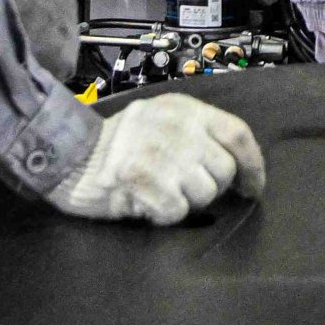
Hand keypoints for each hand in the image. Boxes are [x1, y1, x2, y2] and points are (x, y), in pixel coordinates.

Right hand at [47, 92, 264, 221]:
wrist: (71, 156)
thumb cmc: (122, 145)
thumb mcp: (164, 120)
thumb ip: (199, 133)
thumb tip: (240, 168)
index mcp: (184, 109)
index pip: (237, 134)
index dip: (253, 165)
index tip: (253, 187)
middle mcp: (176, 126)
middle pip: (224, 170)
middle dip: (212, 187)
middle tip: (184, 187)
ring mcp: (159, 151)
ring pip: (205, 194)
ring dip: (187, 201)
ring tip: (162, 191)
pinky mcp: (140, 178)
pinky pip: (177, 211)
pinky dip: (165, 215)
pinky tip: (148, 202)